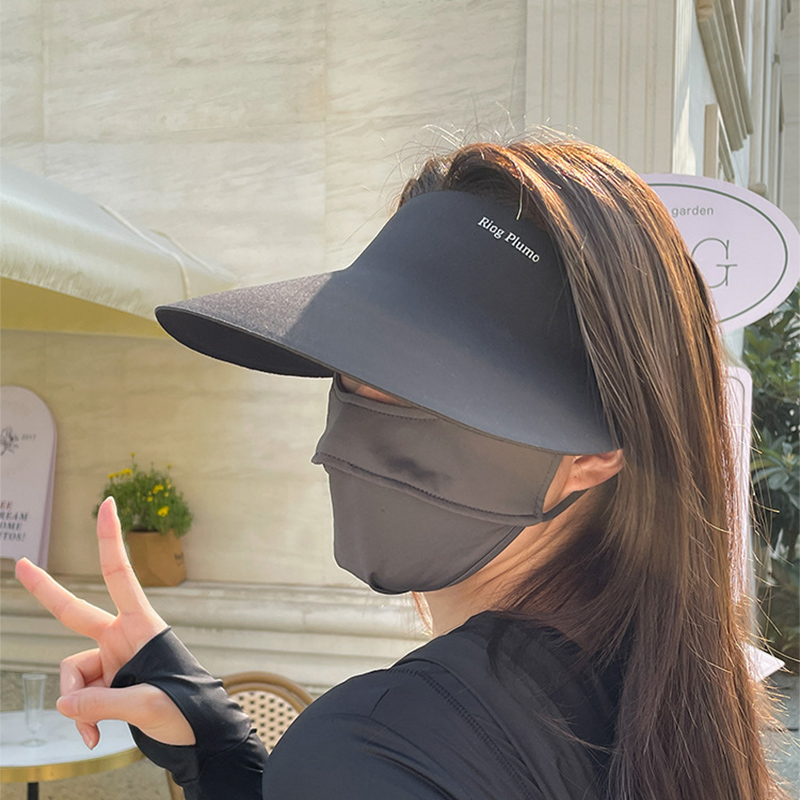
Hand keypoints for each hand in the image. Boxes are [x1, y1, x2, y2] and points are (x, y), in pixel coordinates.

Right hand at [15, 497, 195, 747]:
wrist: (197, 732)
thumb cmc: (184, 707)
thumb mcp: (148, 705)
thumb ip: (102, 703)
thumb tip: (63, 704)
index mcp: (140, 626)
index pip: (119, 575)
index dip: (110, 539)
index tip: (107, 504)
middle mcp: (120, 637)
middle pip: (74, 613)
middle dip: (46, 591)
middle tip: (20, 564)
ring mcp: (110, 660)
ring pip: (71, 674)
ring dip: (78, 705)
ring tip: (99, 728)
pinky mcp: (104, 683)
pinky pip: (78, 698)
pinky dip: (82, 719)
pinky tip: (94, 737)